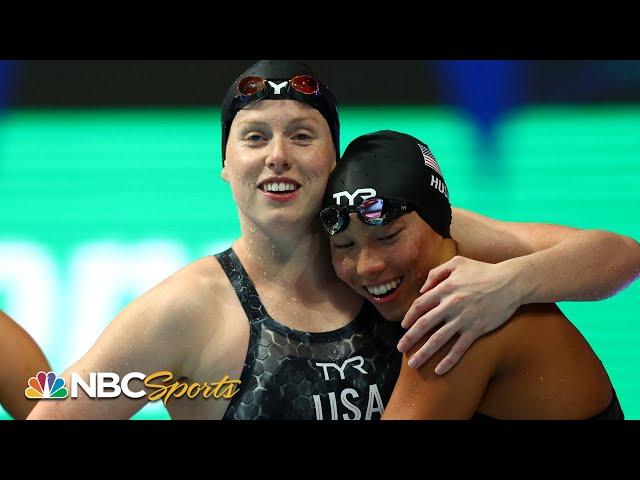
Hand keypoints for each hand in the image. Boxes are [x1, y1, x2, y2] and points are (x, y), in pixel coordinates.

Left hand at [397, 256, 522, 373]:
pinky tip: (440, 370)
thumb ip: (436, 273)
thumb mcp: (457, 263)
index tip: (403, 327)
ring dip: (423, 353)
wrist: (511, 282)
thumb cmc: (483, 271)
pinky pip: (459, 348)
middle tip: (400, 349)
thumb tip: (422, 290)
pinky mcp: (476, 330)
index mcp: (444, 289)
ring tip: (413, 363)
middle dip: (409, 339)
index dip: (409, 317)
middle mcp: (450, 305)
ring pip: (438, 339)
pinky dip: (448, 360)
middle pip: (424, 325)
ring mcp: (463, 319)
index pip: (420, 305)